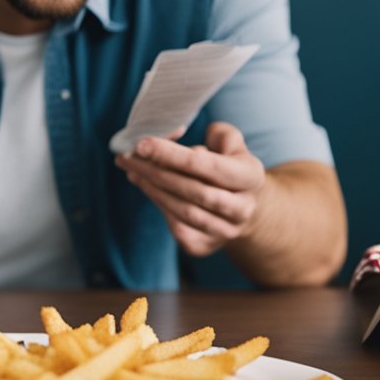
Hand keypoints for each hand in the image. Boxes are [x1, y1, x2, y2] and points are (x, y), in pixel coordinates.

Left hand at [115, 122, 265, 256]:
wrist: (246, 208)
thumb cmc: (232, 167)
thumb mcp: (233, 144)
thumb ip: (219, 133)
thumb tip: (189, 136)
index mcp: (251, 178)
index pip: (207, 166)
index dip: (172, 155)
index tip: (143, 144)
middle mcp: (242, 208)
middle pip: (194, 191)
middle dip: (156, 172)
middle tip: (129, 156)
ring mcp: (226, 231)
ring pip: (184, 212)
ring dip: (153, 189)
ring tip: (132, 170)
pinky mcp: (207, 246)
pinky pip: (178, 228)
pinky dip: (160, 205)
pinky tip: (145, 186)